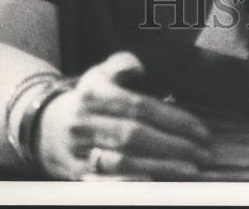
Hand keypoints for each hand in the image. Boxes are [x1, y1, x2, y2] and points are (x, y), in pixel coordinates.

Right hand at [35, 51, 211, 178]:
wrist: (45, 128)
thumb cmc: (87, 99)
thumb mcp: (99, 74)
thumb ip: (120, 64)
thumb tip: (138, 66)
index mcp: (94, 94)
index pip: (140, 107)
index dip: (173, 119)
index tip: (201, 130)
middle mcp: (85, 122)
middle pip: (135, 136)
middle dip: (173, 146)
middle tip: (203, 154)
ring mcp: (80, 151)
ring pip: (123, 162)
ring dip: (160, 168)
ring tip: (191, 171)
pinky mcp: (78, 176)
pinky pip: (107, 183)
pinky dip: (132, 185)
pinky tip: (156, 184)